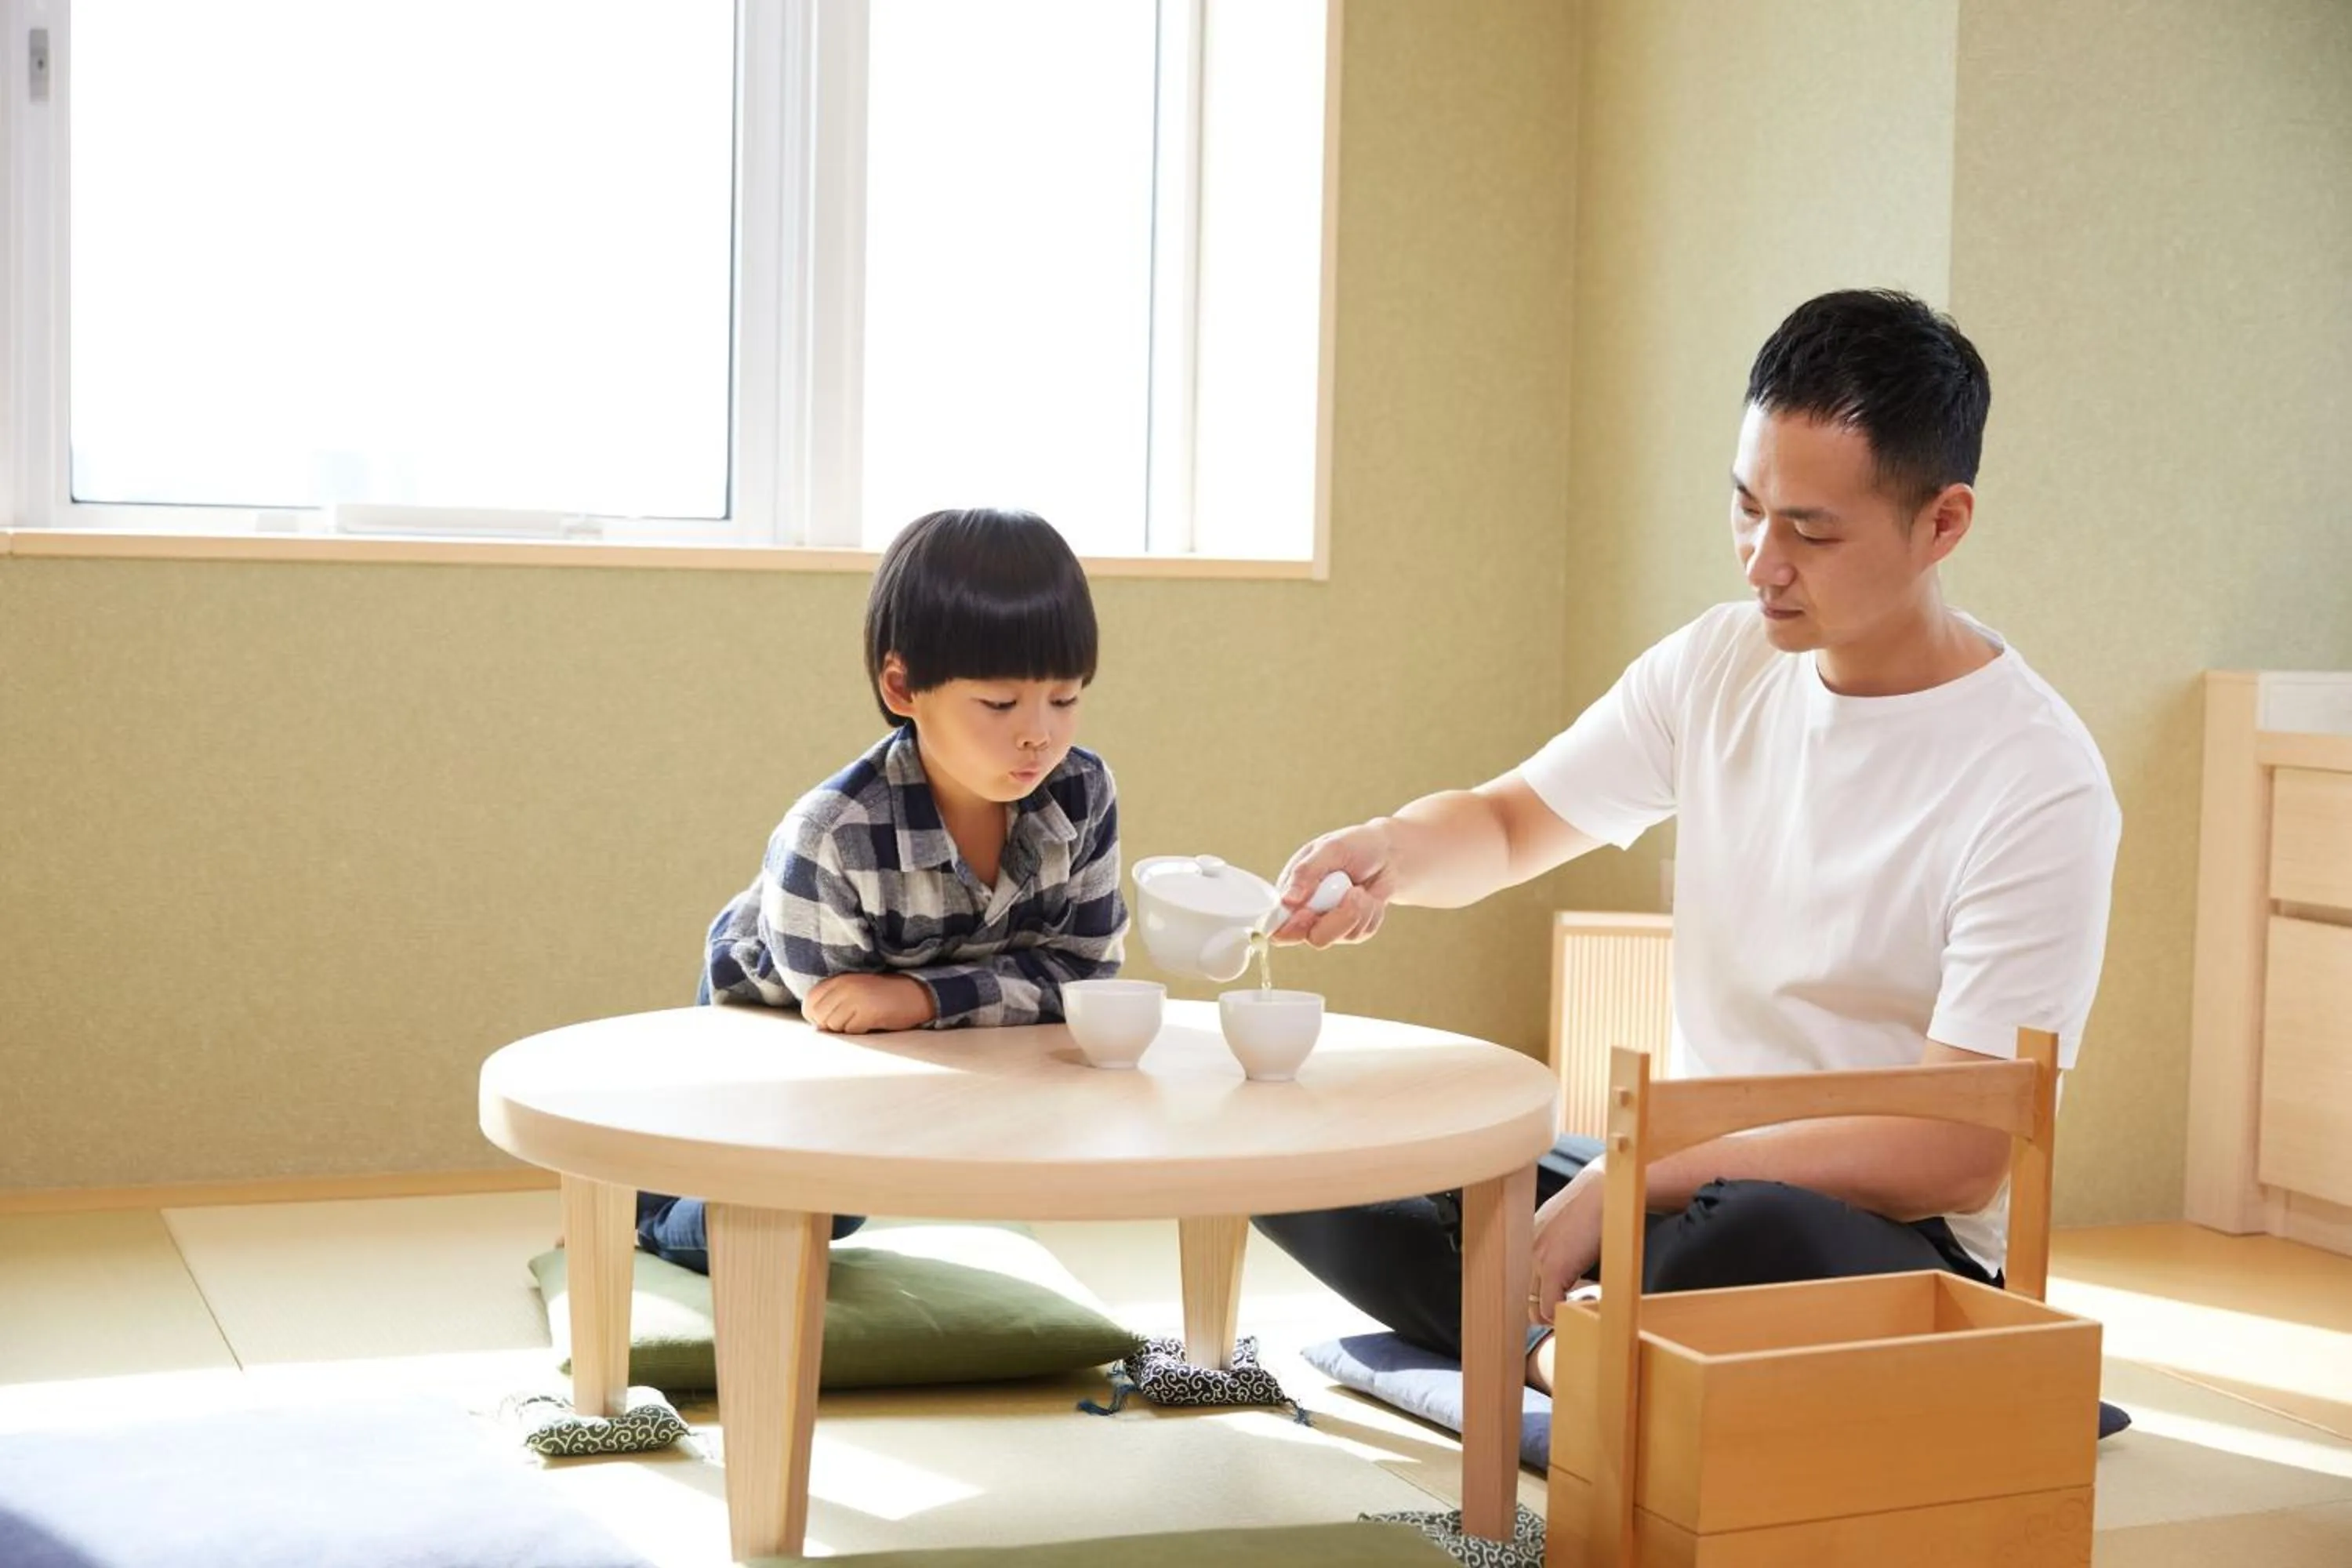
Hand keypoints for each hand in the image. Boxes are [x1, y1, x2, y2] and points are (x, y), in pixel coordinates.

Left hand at [803, 973, 936, 1033]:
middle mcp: (844, 986)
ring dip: (845, 1031)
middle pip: (819, 1016)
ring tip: (862, 1022)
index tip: (830, 1021)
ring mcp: (855, 998)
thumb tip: (817, 1027)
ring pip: (833, 1026)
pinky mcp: (867, 1012)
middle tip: (850, 1024)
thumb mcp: (855, 991)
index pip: (810, 1002)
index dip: (816, 1016)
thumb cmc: (884, 996)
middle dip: (830, 1026)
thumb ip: (834, 1002)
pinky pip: (850, 1032)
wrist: (917, 993)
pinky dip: (859, 1033)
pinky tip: (872, 1025)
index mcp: (839, 979)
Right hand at [1266, 822, 1397, 946]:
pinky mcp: (1351, 930)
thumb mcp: (1330, 849)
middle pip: (1312, 937)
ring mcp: (1329, 923)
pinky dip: (1371, 914)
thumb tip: (1287, 901)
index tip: (1308, 913)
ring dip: (1358, 911)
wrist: (1388, 854)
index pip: (1277, 923)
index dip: (1290, 926)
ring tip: (1361, 889)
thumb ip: (1306, 872)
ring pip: (1339, 937)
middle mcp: (1307, 911)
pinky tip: (1370, 897)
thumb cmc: (1355, 845)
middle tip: (1353, 892)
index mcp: (1291, 891)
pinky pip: (1360, 934)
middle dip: (1337, 917)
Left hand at [1528, 1158, 1606, 1325]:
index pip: (1521, 1285)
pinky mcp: (1553, 1268)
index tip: (1562, 1300)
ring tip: (1582, 1301)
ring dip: (1556, 1314)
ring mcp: (1536, 1260)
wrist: (1606, 1190)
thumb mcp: (1566, 1225)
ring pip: (1534, 1310)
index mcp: (1526, 1241)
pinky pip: (1550, 1310)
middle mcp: (1525, 1250)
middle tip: (1571, 1307)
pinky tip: (1589, 1296)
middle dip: (1546, 1311)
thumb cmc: (1595, 1206)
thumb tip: (1568, 1266)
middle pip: (1524, 1301)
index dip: (1541, 1299)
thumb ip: (1558, 1246)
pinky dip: (1567, 1314)